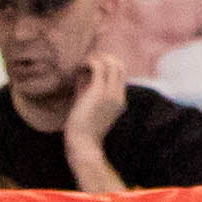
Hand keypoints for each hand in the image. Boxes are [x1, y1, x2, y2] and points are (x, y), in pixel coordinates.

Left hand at [62, 39, 126, 162]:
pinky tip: (81, 66)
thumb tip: (82, 72)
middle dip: (105, 58)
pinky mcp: (99, 91)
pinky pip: (98, 67)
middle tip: (90, 59)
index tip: (94, 64)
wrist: (83, 143)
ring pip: (112, 63)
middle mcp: (119, 95)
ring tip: (85, 62)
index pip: (121, 75)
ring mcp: (111, 93)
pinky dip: (90, 62)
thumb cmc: (83, 128)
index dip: (109, 65)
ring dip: (98, 58)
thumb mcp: (88, 105)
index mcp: (120, 100)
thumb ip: (88, 89)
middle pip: (120, 66)